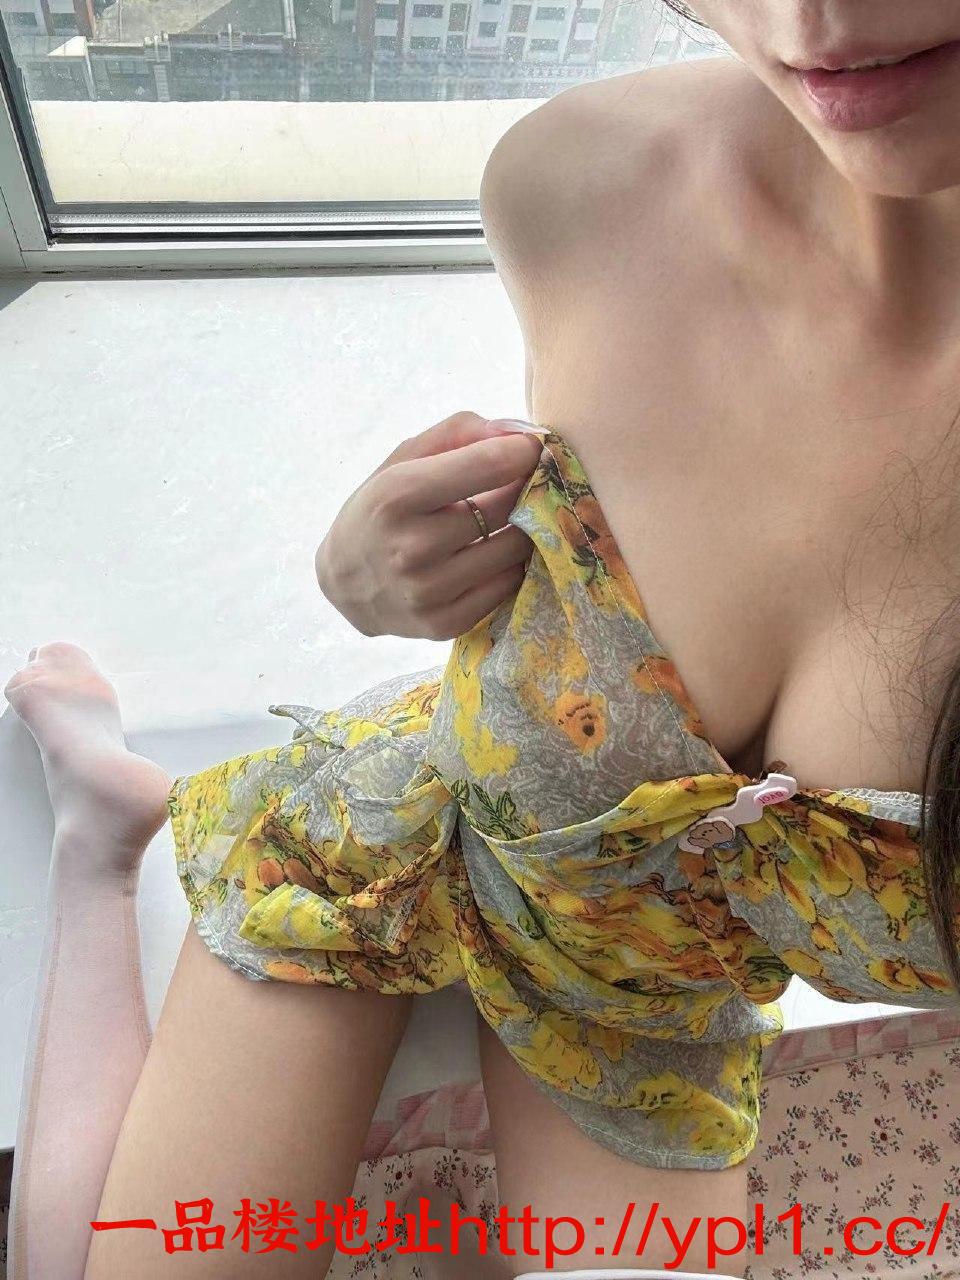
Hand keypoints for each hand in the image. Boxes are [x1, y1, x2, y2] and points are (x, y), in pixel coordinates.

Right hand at [316, 410, 543, 638]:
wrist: (344, 581)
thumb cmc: (380, 508)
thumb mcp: (403, 459)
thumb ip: (458, 433)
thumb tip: (518, 434)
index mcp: (397, 496)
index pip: (486, 466)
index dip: (521, 452)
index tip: (532, 448)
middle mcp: (411, 547)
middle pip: (507, 508)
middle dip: (523, 489)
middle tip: (521, 483)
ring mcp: (428, 591)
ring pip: (514, 550)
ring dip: (521, 529)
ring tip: (503, 521)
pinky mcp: (444, 624)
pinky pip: (508, 587)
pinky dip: (509, 566)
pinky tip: (490, 554)